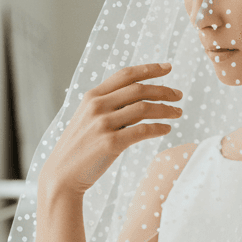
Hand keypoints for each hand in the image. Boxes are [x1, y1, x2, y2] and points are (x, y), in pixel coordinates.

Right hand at [40, 63, 182, 198]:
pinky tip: (167, 129)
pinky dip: (158, 128)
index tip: (168, 67)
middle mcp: (97, 106)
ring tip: (178, 113)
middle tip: (179, 95)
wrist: (62, 174)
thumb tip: (140, 100)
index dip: (149, 69)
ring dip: (166, 110)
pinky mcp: (110, 143)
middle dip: (164, 90)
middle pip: (139, 89)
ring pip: (144, 108)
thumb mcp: (89, 119)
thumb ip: (109, 106)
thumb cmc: (79, 148)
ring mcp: (103, 124)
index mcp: (92, 96)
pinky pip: (142, 131)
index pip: (126, 75)